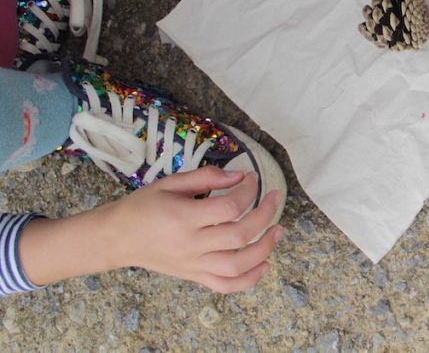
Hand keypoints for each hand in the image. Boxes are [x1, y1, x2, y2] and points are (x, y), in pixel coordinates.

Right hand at [21, 167, 284, 292]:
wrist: (116, 238)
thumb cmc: (143, 206)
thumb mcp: (170, 183)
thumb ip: (206, 177)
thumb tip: (239, 176)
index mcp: (183, 217)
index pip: (229, 207)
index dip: (248, 191)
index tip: (253, 179)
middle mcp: (190, 244)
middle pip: (239, 234)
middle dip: (265, 214)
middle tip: (275, 197)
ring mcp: (193, 264)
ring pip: (237, 265)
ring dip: (265, 248)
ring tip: (278, 230)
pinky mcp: (194, 276)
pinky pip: (225, 286)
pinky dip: (249, 280)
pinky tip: (264, 264)